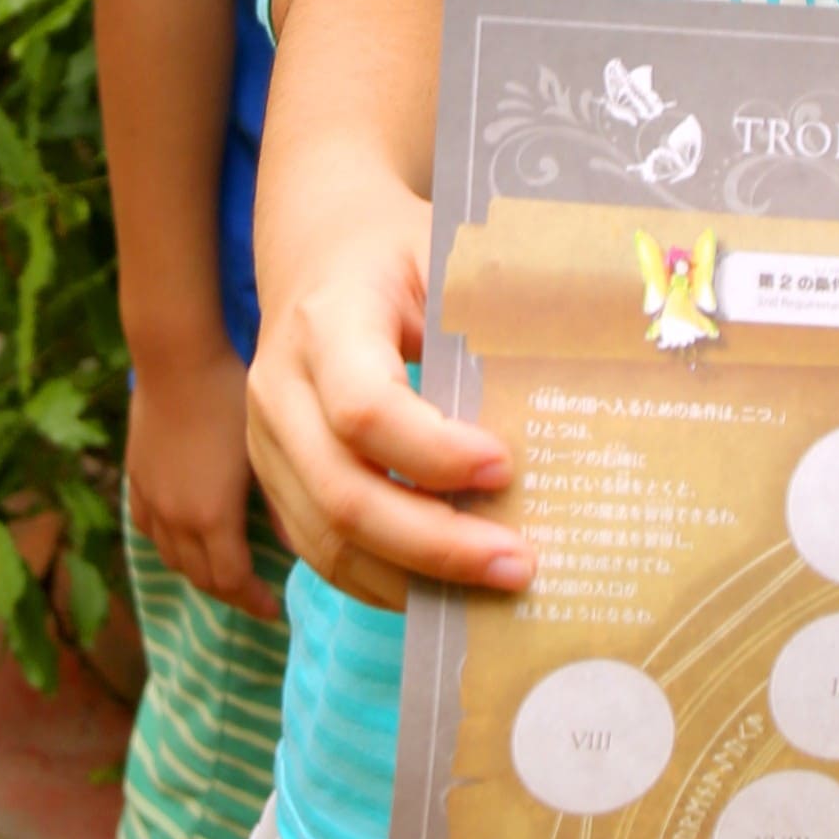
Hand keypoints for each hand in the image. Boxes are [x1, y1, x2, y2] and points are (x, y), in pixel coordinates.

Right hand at [127, 342, 275, 618]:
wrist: (177, 357)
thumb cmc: (230, 396)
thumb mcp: (264, 451)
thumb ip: (282, 505)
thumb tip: (303, 548)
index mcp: (210, 517)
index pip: (231, 581)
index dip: (253, 601)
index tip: (274, 608)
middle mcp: (174, 517)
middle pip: (200, 577)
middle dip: (229, 592)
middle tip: (255, 595)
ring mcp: (150, 498)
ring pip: (172, 557)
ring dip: (198, 572)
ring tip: (225, 571)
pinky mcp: (136, 477)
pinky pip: (148, 528)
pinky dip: (169, 543)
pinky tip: (183, 536)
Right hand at [243, 195, 526, 613]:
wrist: (316, 248)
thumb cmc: (395, 253)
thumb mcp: (445, 255)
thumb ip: (488, 318)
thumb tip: (571, 397)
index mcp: (325, 322)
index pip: (364, 408)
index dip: (434, 453)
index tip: (506, 467)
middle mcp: (279, 389)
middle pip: (343, 494)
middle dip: (436, 544)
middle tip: (519, 563)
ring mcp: (267, 441)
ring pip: (326, 538)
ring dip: (414, 578)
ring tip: (496, 588)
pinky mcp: (274, 477)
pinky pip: (320, 550)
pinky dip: (385, 579)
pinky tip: (449, 590)